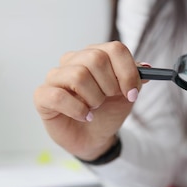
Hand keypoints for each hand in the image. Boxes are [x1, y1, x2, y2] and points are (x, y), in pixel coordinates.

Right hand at [33, 41, 144, 159]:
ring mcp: (55, 77)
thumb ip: (135, 78)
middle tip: (109, 99)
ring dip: (94, 98)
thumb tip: (145, 67)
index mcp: (94, 55)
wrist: (94, 138)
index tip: (132, 93)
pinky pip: (59, 96)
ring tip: (94, 108)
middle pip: (96, 59)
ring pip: (78, 75)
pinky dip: (78, 110)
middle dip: (110, 85)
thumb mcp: (127, 95)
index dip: (128, 72)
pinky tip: (85, 116)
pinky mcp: (42, 96)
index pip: (114, 49)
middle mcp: (72, 61)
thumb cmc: (107, 113)